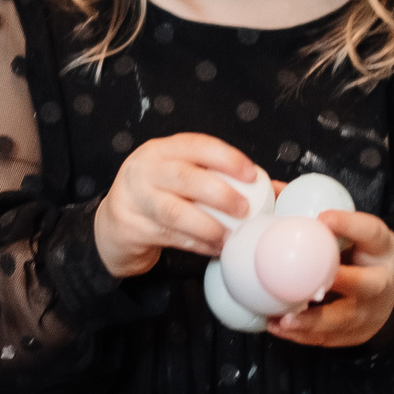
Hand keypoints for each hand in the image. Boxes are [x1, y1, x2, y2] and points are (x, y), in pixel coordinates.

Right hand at [93, 134, 263, 278]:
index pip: (196, 145)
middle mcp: (146, 169)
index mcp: (163, 150)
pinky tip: (214, 249)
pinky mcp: (132, 227)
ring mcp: (135, 198)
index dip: (226, 158)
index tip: (252, 174)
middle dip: (220, 194)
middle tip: (245, 210)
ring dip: (208, 226)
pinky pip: (170, 236)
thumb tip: (279, 189)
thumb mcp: (183, 177)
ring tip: (230, 238)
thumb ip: (223, 178)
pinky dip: (196, 245)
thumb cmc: (161, 195)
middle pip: (185, 177)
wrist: (114, 224)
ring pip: (175, 211)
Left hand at [270, 209, 393, 347]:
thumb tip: (272, 188)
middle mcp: (380, 281)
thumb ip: (321, 214)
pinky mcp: (352, 334)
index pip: (371, 232)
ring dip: (310, 321)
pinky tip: (276, 326)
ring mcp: (368, 312)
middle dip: (335, 283)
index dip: (350, 225)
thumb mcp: (356, 232)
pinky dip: (300, 335)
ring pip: (341, 318)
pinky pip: (325, 338)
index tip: (323, 218)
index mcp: (381, 248)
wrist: (385, 299)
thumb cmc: (360, 256)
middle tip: (304, 281)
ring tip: (282, 318)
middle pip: (363, 283)